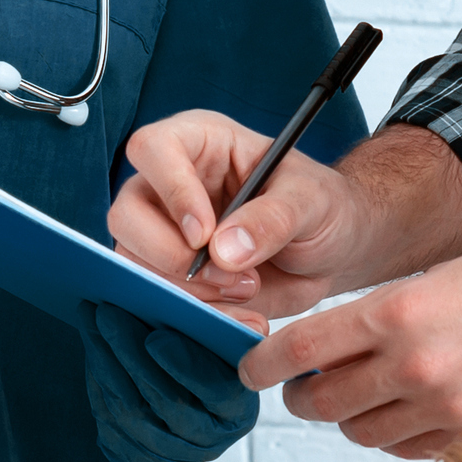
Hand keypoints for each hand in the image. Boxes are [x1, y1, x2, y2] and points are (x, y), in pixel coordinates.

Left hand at [77, 303, 256, 461]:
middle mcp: (209, 441)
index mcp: (239, 410)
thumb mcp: (220, 336)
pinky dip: (97, 384)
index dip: (185, 366)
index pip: (216, 391)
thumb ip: (213, 324)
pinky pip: (109, 425)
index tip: (155, 337)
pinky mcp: (138, 457)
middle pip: (163, 401)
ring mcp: (172, 455)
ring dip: (104, 362)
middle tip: (108, 313)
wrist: (184, 381)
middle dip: (130, 352)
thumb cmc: (207, 351)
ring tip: (90, 322)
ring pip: (130, 413)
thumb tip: (187, 306)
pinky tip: (93, 351)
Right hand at [107, 110, 389, 321]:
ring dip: (188, 291)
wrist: (335, 252)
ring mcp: (165, 234)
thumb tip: (223, 250)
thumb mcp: (312, 201)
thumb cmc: (322, 207)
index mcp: (200, 144)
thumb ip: (272, 219)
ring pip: (134, 264)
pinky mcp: (173, 277)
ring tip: (248, 291)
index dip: (171, 191)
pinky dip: (199, 317)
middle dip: (172, 256)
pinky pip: (160, 301)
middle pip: (126, 215)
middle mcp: (171, 186)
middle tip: (230, 275)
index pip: (153, 149)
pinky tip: (244, 316)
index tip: (204, 233)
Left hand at [243, 238, 461, 459]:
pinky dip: (393, 434)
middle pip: (322, 400)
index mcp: (397, 312)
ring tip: (356, 398)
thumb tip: (334, 346)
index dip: (264, 362)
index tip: (249, 367)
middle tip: (300, 389)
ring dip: (347, 417)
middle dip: (301, 397)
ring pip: (360, 431)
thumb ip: (384, 314)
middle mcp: (412, 365)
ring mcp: (442, 408)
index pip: (302, 347)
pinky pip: (405, 448)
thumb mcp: (439, 276)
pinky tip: (403, 411)